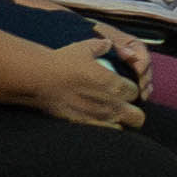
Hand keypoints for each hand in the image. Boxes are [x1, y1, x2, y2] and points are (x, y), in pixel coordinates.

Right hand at [0, 23, 149, 134]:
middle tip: (123, 106)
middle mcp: (111, 103)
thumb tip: (108, 43)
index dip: (131, 91)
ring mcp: (98, 117)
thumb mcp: (83, 48)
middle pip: (138, 116)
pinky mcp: (85, 125)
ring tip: (112, 115)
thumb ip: (100, 47)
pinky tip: (99, 121)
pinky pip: (107, 133)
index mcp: (114, 84)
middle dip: (133, 111)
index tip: (123, 89)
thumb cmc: (61, 62)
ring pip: (125, 127)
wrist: (39, 78)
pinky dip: (107, 129)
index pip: (136, 92)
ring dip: (121, 121)